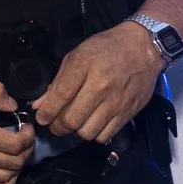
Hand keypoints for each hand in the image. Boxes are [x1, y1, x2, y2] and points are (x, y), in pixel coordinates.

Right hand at [0, 78, 36, 183]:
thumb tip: (13, 105)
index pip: (15, 144)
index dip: (29, 137)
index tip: (27, 127)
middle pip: (13, 163)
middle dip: (26, 150)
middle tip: (23, 138)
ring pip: (4, 179)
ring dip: (17, 167)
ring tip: (14, 153)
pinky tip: (3, 171)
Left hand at [31, 23, 163, 144]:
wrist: (143, 48)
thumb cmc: (106, 48)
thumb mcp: (76, 56)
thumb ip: (57, 82)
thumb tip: (39, 105)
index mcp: (84, 68)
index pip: (60, 98)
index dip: (46, 113)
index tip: (41, 118)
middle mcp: (100, 87)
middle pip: (71, 121)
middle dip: (57, 127)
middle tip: (56, 124)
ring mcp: (116, 102)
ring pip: (87, 132)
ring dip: (76, 132)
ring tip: (75, 123)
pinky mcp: (128, 112)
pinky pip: (105, 136)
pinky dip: (94, 134)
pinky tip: (92, 123)